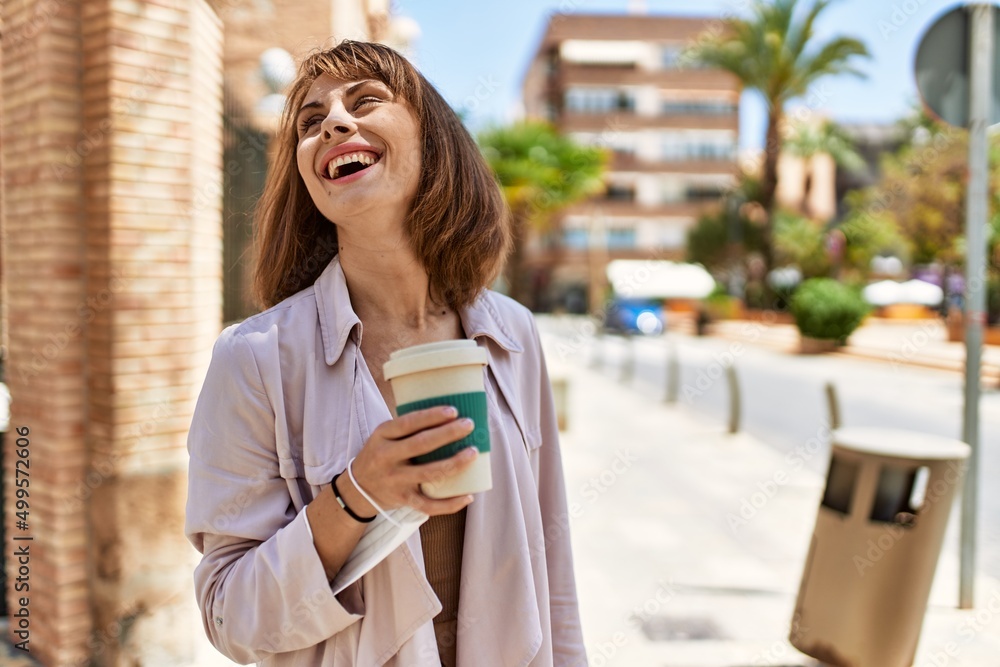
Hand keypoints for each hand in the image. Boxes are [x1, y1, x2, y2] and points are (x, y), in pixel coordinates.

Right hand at [349, 406, 478, 515]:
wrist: (358, 488)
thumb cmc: (380, 454)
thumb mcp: (383, 436)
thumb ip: (407, 428)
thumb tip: (448, 415)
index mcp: (382, 436)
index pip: (408, 423)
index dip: (431, 416)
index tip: (453, 411)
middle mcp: (387, 457)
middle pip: (421, 444)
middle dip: (448, 434)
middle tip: (469, 425)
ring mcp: (395, 480)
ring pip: (429, 473)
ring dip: (454, 463)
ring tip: (472, 453)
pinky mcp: (403, 499)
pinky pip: (429, 505)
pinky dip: (450, 504)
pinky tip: (468, 496)